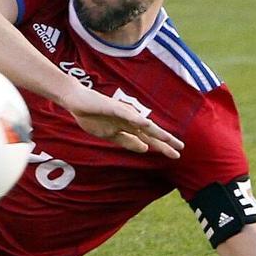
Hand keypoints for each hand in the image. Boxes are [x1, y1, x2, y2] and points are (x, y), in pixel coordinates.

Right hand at [61, 81, 183, 157]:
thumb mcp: (110, 135)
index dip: (162, 146)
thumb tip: (145, 149)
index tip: (176, 154)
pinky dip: (136, 119)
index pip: (148, 138)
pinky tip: (146, 124)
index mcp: (128, 127)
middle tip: (180, 150)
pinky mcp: (113, 107)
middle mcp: (129, 120)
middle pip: (150, 132)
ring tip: (168, 139)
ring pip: (142, 123)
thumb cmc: (92, 116)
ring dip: (155, 131)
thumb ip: (127, 141)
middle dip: (164, 141)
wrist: (76, 101)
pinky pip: (126, 114)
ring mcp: (122, 113)